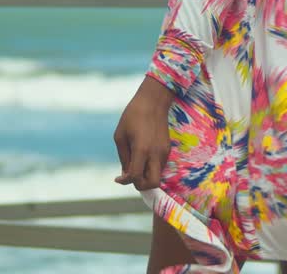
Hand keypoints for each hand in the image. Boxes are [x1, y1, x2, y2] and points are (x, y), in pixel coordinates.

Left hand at [113, 75, 174, 189]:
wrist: (153, 101)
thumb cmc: (132, 116)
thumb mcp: (120, 136)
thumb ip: (123, 158)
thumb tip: (126, 175)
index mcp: (141, 150)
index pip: (136, 177)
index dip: (126, 181)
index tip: (118, 178)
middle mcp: (155, 154)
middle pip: (153, 183)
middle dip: (141, 185)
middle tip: (132, 178)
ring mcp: (163, 152)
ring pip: (157, 175)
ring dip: (146, 176)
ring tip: (135, 165)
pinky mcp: (167, 149)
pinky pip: (159, 166)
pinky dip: (150, 168)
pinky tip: (142, 158)